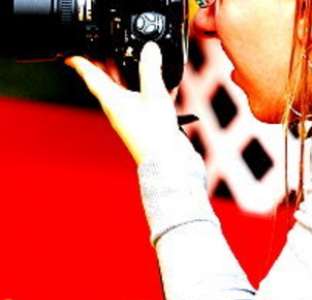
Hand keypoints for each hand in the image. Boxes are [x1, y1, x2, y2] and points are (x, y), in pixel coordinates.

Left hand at [66, 42, 181, 164]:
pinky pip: (139, 102)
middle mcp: (116, 109)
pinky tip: (157, 88)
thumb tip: (149, 48)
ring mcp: (129, 118)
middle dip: (105, 64)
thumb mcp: (154, 94)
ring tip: (132, 62)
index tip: (69, 54)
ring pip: (122, 91)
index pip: (90, 76)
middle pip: (106, 81)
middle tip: (104, 49)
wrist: (166, 162)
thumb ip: (151, 69)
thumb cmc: (154, 134)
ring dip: (126, 76)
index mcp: (112, 100)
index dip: (80, 62)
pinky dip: (144, 90)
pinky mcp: (142, 124)